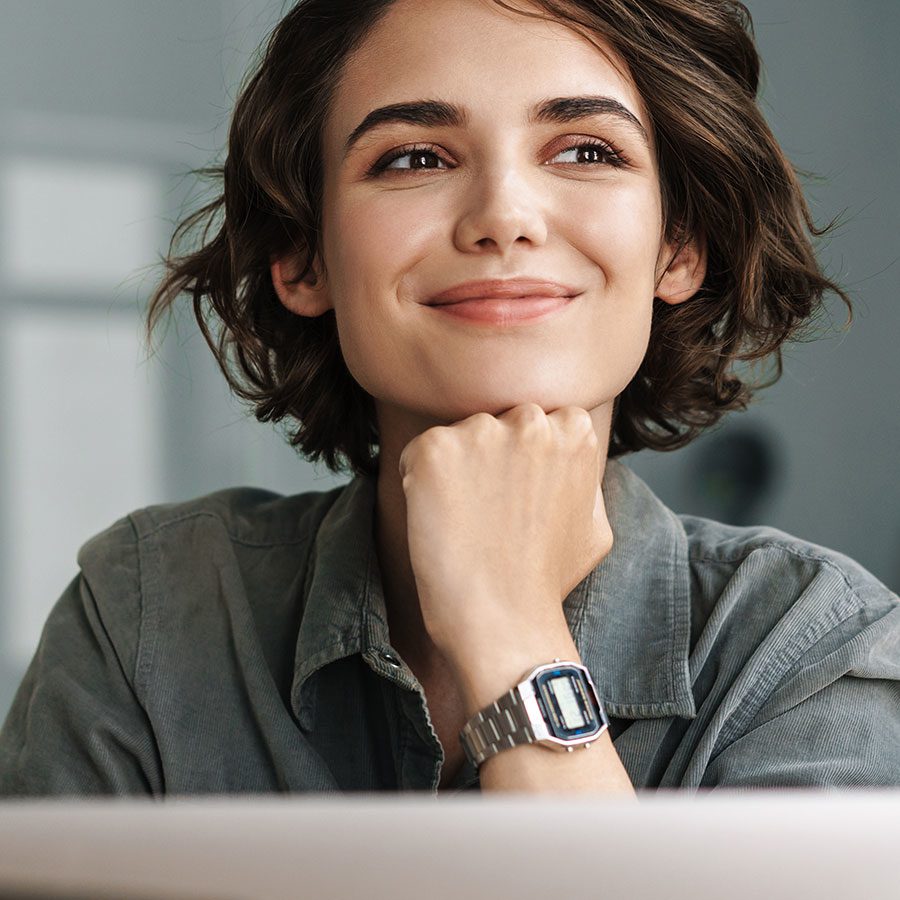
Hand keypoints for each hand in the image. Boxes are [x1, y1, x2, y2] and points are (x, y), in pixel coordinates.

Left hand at [397, 403, 612, 664]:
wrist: (503, 621)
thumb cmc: (547, 581)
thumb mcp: (595, 524)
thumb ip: (584, 478)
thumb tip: (572, 458)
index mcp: (574, 430)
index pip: (536, 419)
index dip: (521, 459)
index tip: (516, 497)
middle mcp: (531, 420)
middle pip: (496, 421)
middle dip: (488, 455)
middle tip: (488, 510)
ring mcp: (482, 432)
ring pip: (457, 436)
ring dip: (454, 469)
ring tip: (465, 521)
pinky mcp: (435, 450)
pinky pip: (417, 453)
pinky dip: (418, 482)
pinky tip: (439, 520)